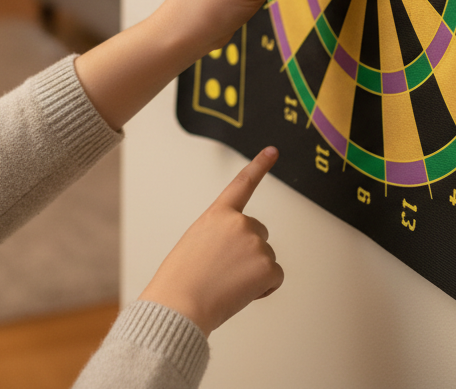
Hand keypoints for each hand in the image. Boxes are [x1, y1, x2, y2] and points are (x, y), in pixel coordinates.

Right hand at [138, 147, 284, 336]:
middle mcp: (239, 223)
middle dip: (248, 251)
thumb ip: (219, 236)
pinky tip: (241, 292)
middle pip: (259, 234)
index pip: (242, 184)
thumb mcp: (195, 244)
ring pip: (265, 258)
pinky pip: (275, 277)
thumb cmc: (181, 280)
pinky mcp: (267, 266)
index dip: (259, 166)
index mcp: (217, 215)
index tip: (273, 151)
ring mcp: (255, 243)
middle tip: (225, 271)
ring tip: (226, 284)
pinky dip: (263, 288)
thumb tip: (238, 252)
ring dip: (253, 273)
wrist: (180, 304)